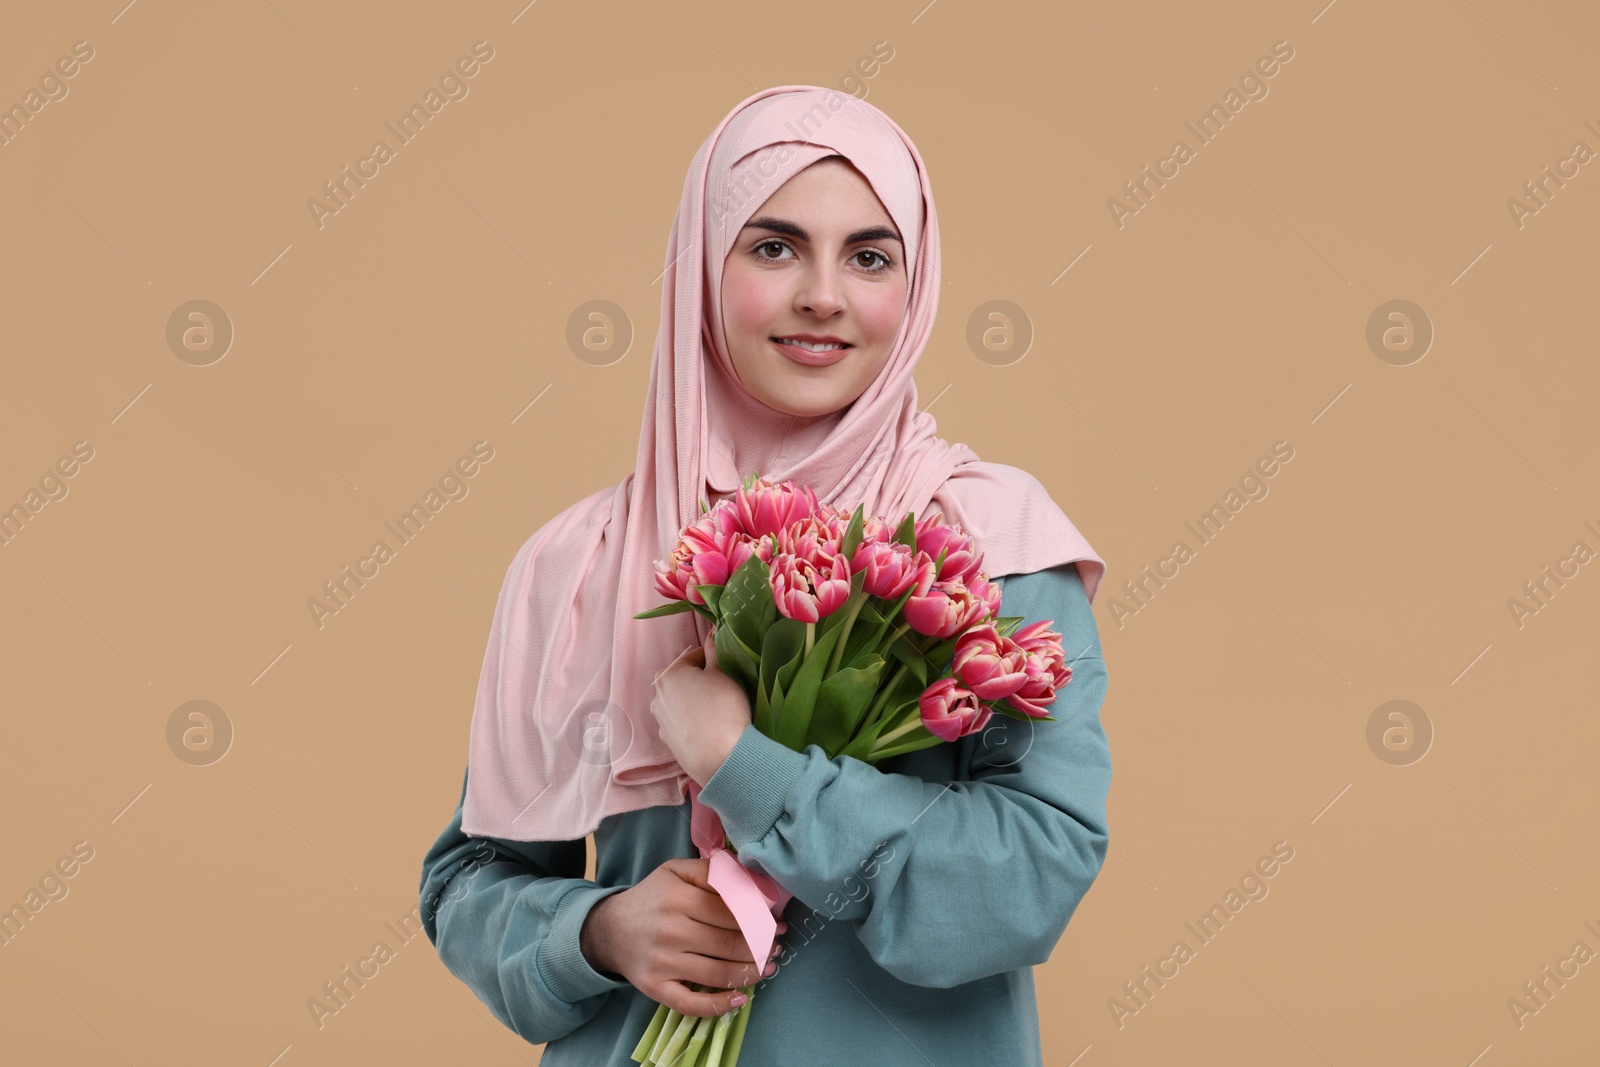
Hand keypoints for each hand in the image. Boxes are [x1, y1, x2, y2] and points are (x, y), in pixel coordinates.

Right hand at [579, 857, 787, 1017]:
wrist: (609, 929)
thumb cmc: (652, 898)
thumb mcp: (676, 872)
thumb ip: (712, 871)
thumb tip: (752, 880)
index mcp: (679, 899)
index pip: (732, 912)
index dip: (760, 919)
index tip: (777, 924)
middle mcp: (671, 931)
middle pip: (729, 945)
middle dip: (762, 948)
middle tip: (777, 947)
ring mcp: (663, 963)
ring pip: (718, 974)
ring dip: (751, 974)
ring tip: (768, 967)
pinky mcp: (655, 988)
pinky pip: (691, 1004)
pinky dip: (719, 1006)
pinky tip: (740, 999)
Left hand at [650, 628, 750, 785]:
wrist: (721, 758)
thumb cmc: (723, 709)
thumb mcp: (723, 673)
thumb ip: (715, 650)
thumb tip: (712, 630)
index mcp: (668, 674)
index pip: (694, 656)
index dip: (714, 659)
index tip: (728, 668)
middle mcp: (657, 695)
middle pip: (684, 678)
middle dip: (701, 679)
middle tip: (724, 688)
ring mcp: (660, 720)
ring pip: (681, 701)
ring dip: (695, 700)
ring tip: (717, 709)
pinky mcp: (668, 741)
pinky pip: (681, 722)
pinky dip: (692, 720)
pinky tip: (709, 727)